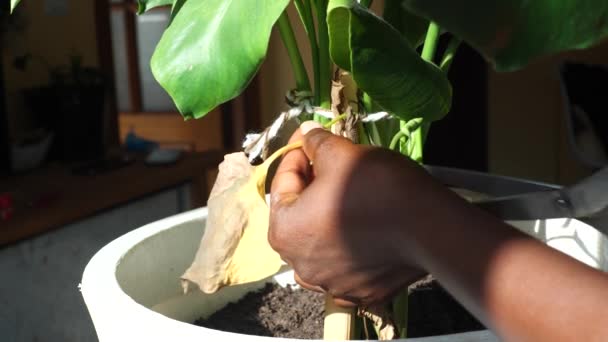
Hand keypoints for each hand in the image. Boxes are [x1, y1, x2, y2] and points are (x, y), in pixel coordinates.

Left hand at [268, 121, 458, 305]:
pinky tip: (363, 230)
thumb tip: (306, 133)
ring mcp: (331, 284)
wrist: (429, 226)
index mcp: (284, 232)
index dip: (296, 156)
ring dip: (327, 221)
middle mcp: (300, 265)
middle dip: (310, 189)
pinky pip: (346, 266)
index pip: (282, 185)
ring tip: (347, 198)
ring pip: (321, 245)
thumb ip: (316, 143)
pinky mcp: (361, 294)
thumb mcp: (341, 153)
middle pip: (299, 218)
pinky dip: (350, 248)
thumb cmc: (376, 187)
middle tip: (328, 165)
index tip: (308, 142)